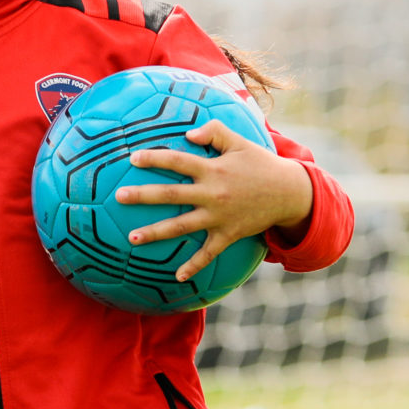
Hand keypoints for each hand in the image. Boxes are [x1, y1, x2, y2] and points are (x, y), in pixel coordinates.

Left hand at [115, 120, 314, 280]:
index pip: (178, 162)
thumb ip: (215, 132)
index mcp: (213, 169)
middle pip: (172, 195)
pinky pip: (209, 254)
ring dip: (156, 232)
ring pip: (182, 226)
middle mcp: (213, 193)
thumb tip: (188, 133)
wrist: (289, 193)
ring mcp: (219, 216)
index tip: (133, 159)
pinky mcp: (228, 234)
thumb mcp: (240, 142)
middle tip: (119, 197)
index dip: (155, 159)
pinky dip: (194, 266)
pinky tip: (177, 277)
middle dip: (144, 196)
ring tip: (132, 238)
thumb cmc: (261, 164)